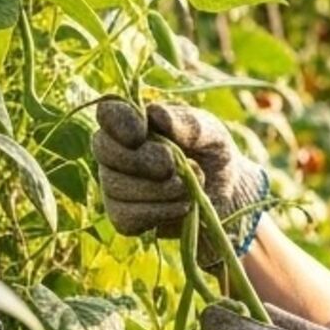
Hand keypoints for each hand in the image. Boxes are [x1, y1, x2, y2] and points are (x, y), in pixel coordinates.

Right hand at [92, 99, 262, 264]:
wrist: (225, 192)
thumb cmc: (212, 151)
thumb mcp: (210, 132)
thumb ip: (187, 123)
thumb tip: (155, 114)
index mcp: (133, 121)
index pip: (107, 113)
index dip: (119, 122)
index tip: (142, 133)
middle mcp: (115, 151)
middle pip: (104, 150)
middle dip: (140, 160)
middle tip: (171, 164)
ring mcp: (114, 185)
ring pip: (116, 187)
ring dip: (158, 189)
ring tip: (187, 186)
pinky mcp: (123, 216)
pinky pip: (126, 217)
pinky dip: (159, 213)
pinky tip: (181, 206)